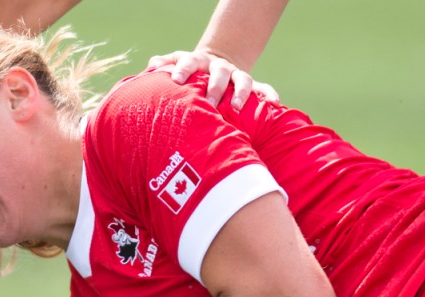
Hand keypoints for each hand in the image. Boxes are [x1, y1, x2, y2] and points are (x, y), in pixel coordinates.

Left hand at [148, 49, 278, 108]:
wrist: (213, 65)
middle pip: (218, 74)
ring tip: (236, 107)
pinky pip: (263, 88)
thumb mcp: (176, 65)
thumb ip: (163, 65)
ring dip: (240, 93)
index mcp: (198, 62)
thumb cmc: (189, 73)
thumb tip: (150, 67)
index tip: (176, 80)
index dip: (183, 69)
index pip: (190, 61)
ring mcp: (235, 75)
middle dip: (214, 88)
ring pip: (242, 80)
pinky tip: (274, 103)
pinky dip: (269, 94)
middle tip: (209, 103)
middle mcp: (218, 67)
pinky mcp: (249, 85)